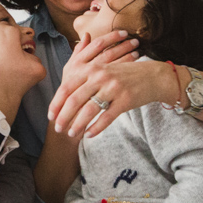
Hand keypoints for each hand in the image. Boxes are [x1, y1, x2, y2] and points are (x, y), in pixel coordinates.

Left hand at [49, 34, 179, 138]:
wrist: (153, 76)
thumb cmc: (123, 75)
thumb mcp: (102, 69)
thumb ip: (83, 78)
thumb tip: (63, 95)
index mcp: (92, 68)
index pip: (67, 87)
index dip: (56, 102)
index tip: (50, 115)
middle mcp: (100, 77)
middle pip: (75, 99)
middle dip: (64, 116)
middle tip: (58, 128)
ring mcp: (113, 88)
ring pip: (89, 110)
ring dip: (77, 124)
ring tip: (71, 134)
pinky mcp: (125, 100)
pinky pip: (106, 117)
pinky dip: (96, 127)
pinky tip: (89, 134)